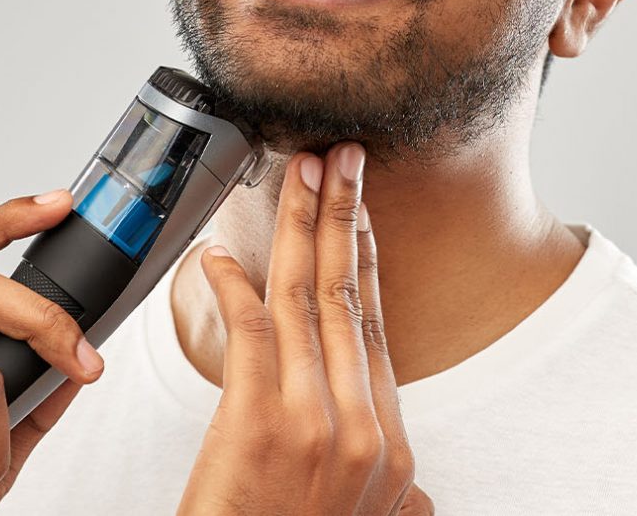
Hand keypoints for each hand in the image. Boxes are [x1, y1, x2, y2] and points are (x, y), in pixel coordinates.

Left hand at [176, 142, 433, 515]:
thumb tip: (419, 495)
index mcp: (390, 449)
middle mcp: (363, 430)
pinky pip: (248, 332)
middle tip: (337, 155)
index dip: (365, 256)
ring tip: (293, 172)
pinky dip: (232, 286)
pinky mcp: (258, 427)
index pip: (376, 326)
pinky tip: (217, 254)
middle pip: (349, 296)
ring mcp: (315, 426)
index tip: (358, 205)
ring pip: (305, 299)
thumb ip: (388, 492)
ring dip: (297, 225)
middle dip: (341, 215)